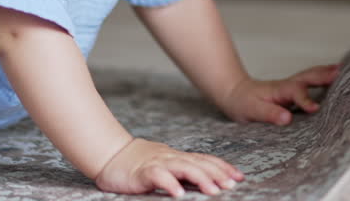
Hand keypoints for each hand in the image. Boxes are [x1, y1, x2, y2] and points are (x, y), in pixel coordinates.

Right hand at [96, 138, 242, 197]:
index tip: (239, 176)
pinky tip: (178, 194)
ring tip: (213, 191)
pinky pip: (158, 177)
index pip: (205, 160)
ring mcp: (157, 163)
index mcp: (178, 158)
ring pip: (183, 168)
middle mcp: (171, 158)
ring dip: (200, 179)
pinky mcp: (143, 172)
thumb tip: (206, 181)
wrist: (111, 155)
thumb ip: (182, 172)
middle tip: (232, 185)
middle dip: (217, 174)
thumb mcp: (165, 166)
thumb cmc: (139, 164)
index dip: (222, 167)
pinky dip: (169, 184)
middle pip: (199, 163)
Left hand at [220, 64, 339, 124]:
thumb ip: (269, 114)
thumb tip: (287, 118)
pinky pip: (309, 83)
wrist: (234, 93)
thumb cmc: (243, 103)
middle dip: (324, 75)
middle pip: (308, 77)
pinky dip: (321, 78)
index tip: (315, 108)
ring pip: (310, 76)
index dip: (306, 99)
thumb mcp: (252, 111)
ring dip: (325, 72)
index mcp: (279, 90)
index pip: (296, 92)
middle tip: (341, 72)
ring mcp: (290, 87)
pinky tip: (331, 80)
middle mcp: (287, 85)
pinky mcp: (291, 92)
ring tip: (342, 71)